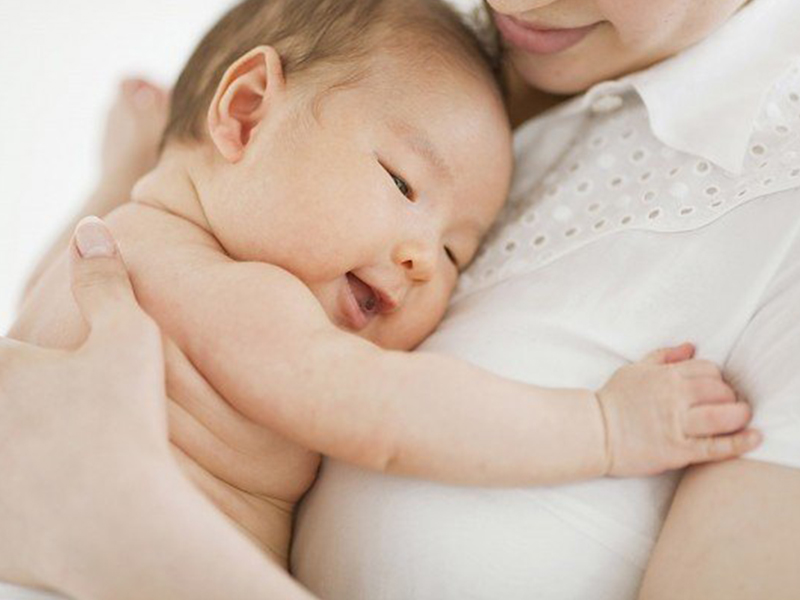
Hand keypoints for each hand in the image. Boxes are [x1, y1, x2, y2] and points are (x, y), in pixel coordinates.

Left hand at [0, 217, 169, 588]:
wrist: (122, 527)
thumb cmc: (125, 425)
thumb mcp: (129, 341)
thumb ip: (105, 282)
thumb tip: (91, 229)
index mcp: (0, 372)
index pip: (6, 352)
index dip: (25, 356)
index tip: (42, 367)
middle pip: (5, 397)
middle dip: (23, 396)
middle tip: (52, 404)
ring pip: (2, 450)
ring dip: (19, 446)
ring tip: (47, 447)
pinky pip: (5, 510)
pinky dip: (19, 503)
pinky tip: (43, 497)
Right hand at [596, 343, 761, 476]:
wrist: (593, 432)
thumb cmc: (613, 400)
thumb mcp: (634, 369)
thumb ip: (663, 356)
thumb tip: (690, 346)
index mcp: (666, 376)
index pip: (709, 370)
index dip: (718, 379)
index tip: (715, 389)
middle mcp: (675, 397)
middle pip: (721, 391)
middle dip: (730, 397)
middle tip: (727, 405)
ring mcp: (677, 424)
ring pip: (723, 416)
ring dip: (739, 415)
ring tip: (740, 419)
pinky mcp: (678, 450)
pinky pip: (715, 447)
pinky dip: (739, 443)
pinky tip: (754, 438)